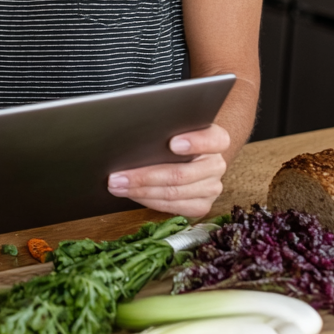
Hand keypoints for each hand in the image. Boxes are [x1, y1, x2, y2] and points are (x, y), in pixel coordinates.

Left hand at [107, 124, 229, 217]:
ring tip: (117, 186)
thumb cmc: (175, 136)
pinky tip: (132, 194)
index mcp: (216, 140)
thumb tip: (130, 132)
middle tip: (118, 176)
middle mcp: (216, 165)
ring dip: (141, 191)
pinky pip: (173, 207)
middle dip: (144, 176)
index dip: (194, 142)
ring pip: (173, 193)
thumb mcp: (174, 126)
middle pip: (181, 174)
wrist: (190, 155)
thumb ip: (164, 128)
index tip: (172, 144)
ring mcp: (211, 187)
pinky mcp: (202, 205)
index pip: (213, 140)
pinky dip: (148, 201)